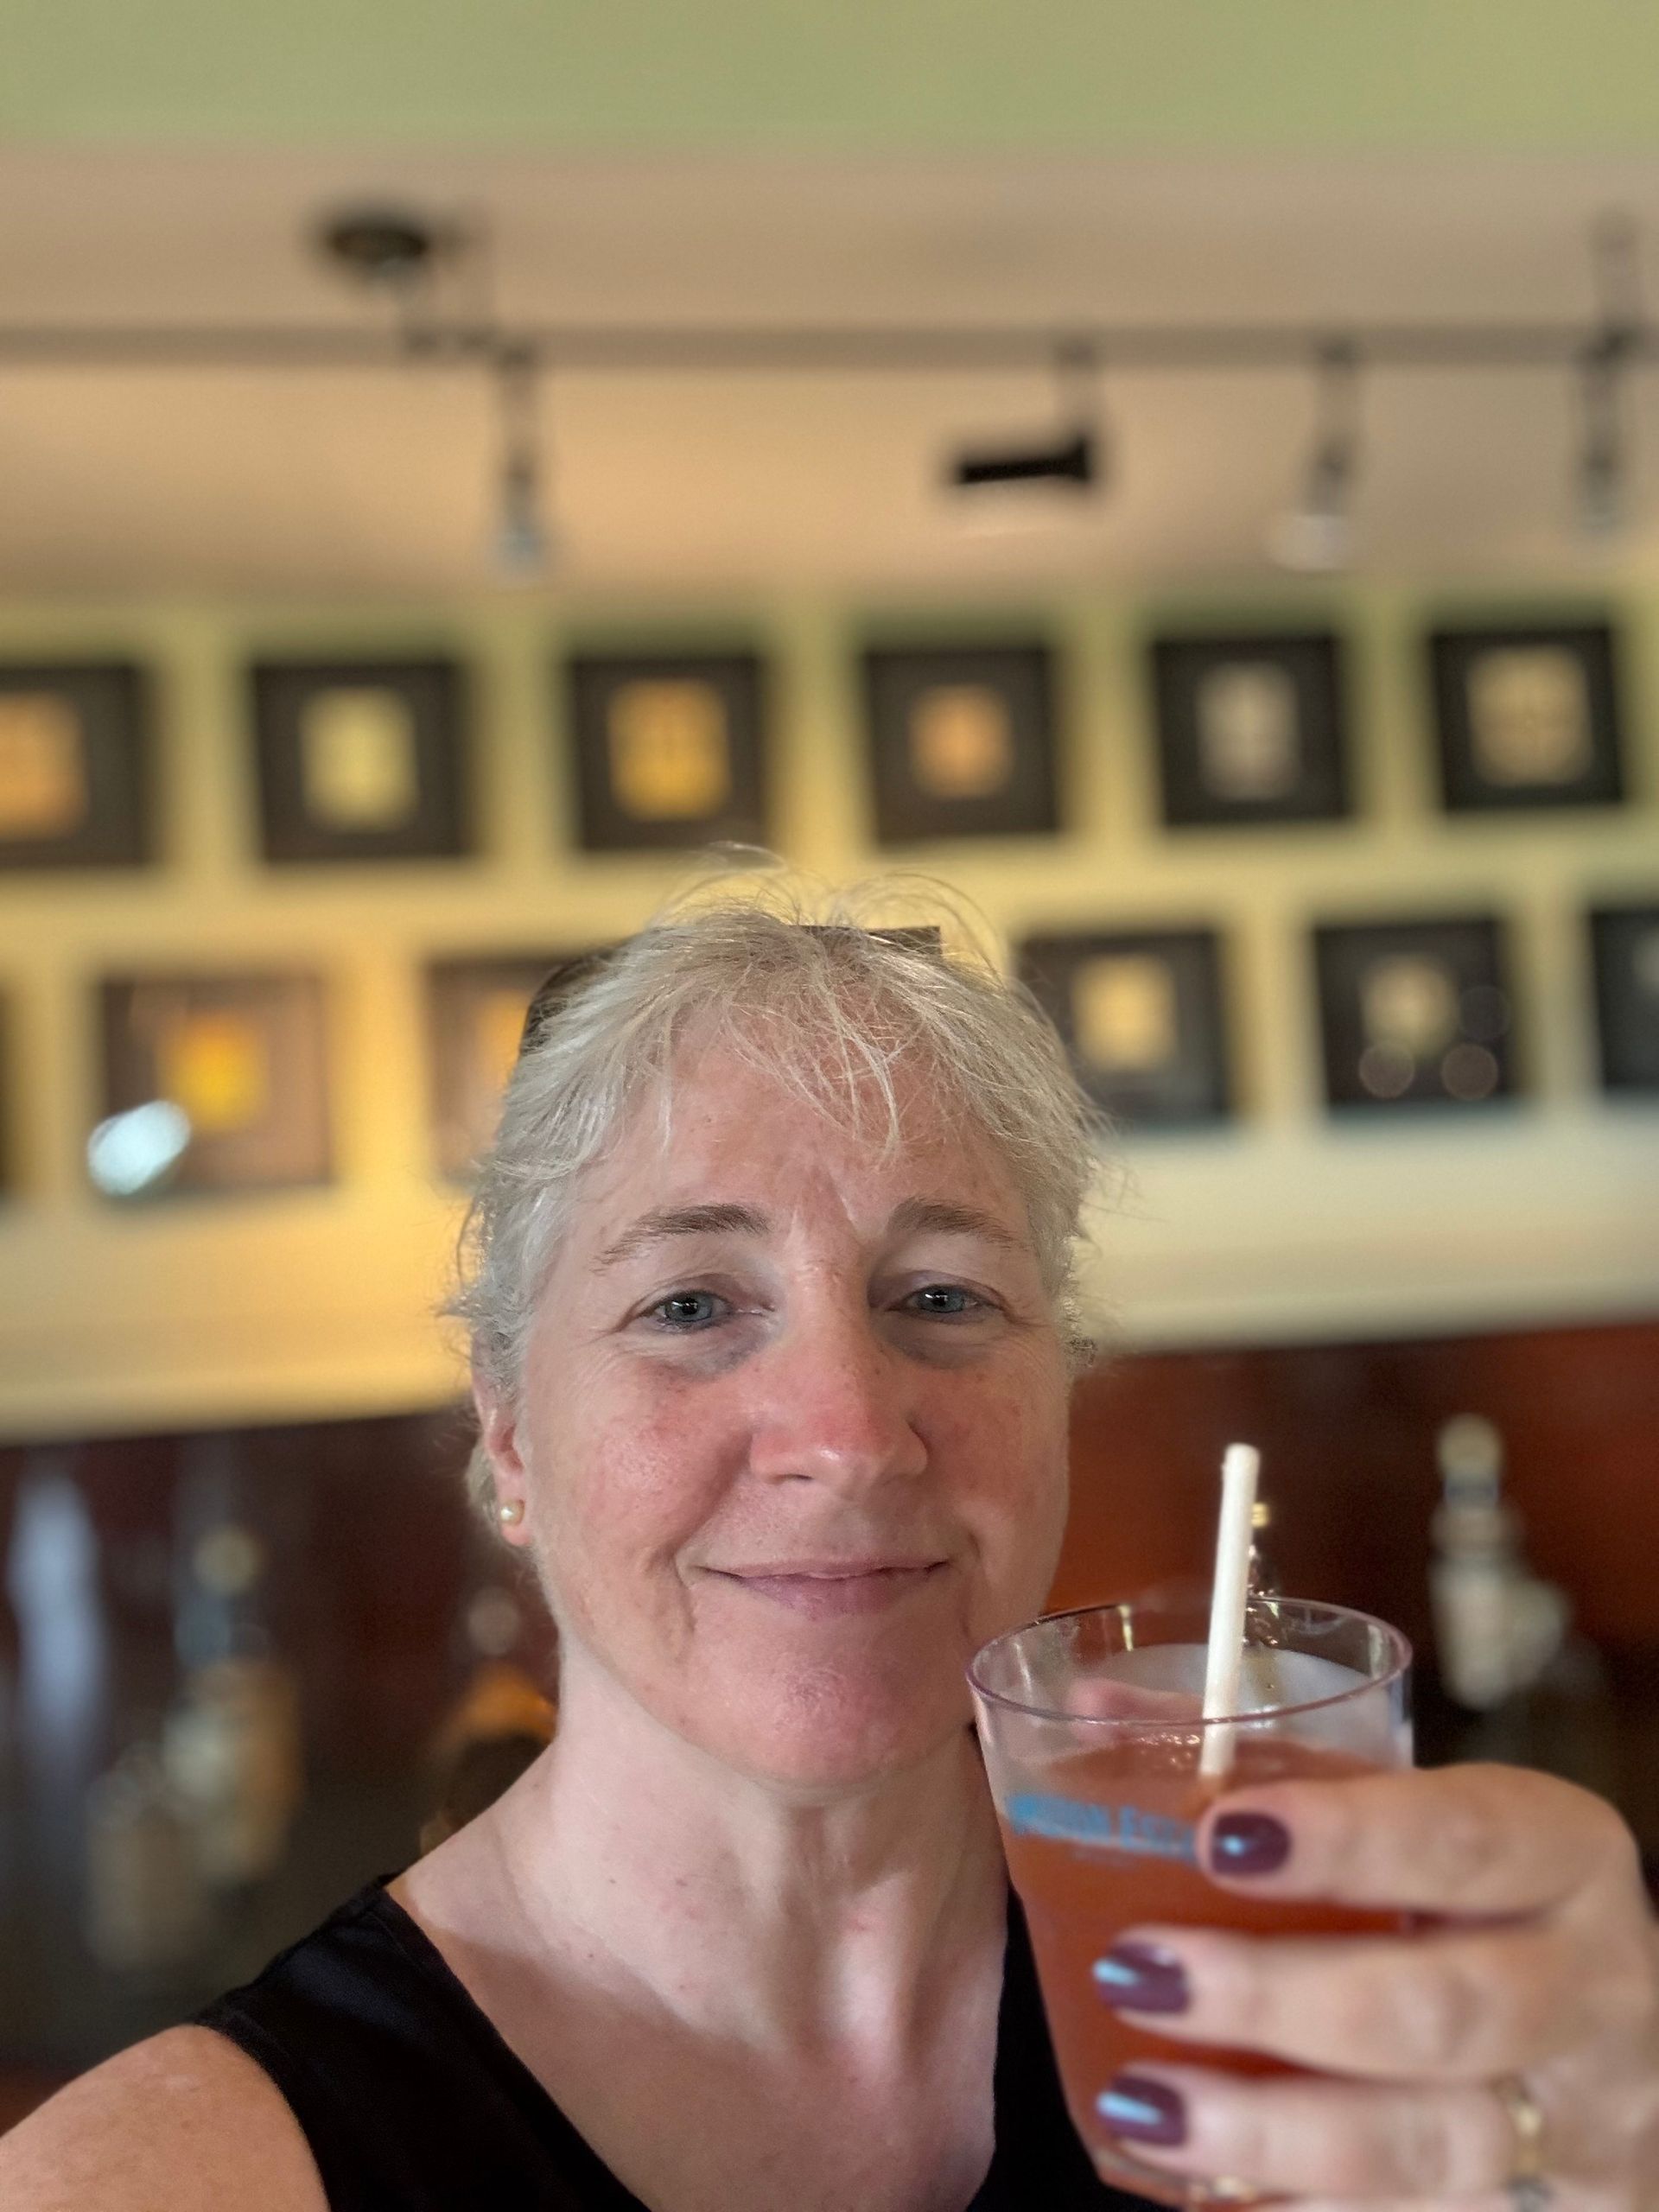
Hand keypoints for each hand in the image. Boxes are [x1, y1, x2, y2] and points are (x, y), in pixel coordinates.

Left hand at [1093, 1764, 1658, 2208]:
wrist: (1606, 2035)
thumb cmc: (1472, 1899)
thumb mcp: (1415, 1816)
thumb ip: (1268, 1762)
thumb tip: (1097, 1711)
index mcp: (1559, 1852)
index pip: (1462, 1837)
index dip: (1346, 1839)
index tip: (1219, 1834)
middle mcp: (1589, 1987)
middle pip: (1445, 2007)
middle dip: (1279, 1998)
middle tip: (1142, 1970)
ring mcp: (1576, 2120)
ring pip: (1429, 2142)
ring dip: (1272, 2127)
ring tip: (1146, 2099)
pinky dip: (1306, 2205)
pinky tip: (1210, 2182)